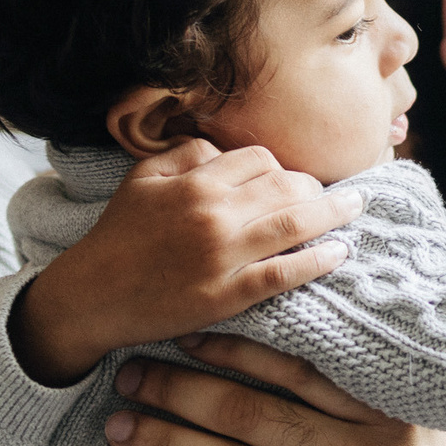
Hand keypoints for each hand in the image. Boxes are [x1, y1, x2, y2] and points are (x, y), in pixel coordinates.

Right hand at [11, 141, 363, 384]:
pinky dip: (317, 261)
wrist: (89, 296)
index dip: (284, 168)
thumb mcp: (142, 180)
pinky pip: (283, 274)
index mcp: (195, 182)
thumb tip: (227, 149)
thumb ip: (187, 155)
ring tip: (356, 209)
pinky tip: (340, 253)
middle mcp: (213, 214)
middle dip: (317, 189)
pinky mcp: (226, 295)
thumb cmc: (118, 236)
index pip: (262, 160)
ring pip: (294, 225)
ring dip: (334, 215)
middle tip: (336, 195)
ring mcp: (222, 256)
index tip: (295, 180)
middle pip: (288, 187)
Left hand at [106, 334, 445, 445]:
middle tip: (130, 377)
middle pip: (252, 417)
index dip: (233, 349)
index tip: (184, 335)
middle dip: (180, 393)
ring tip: (119, 426)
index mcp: (382, 417)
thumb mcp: (412, 426)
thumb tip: (310, 316)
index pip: (295, 371)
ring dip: (166, 444)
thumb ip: (368, 382)